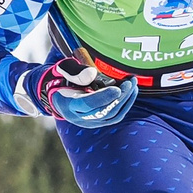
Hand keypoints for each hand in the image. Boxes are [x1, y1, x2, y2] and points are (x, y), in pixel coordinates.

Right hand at [24, 57, 140, 127]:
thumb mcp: (63, 70)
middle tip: (130, 82)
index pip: (87, 104)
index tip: (117, 88)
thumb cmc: (62, 79)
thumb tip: (92, 74)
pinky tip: (132, 92)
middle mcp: (79, 118)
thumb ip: (75, 72)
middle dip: (120, 97)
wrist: (58, 94)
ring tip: (133, 84)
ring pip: (112, 115)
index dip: (103, 97)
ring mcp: (90, 122)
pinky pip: (115, 116)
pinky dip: (125, 104)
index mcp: (68, 105)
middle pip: (103, 111)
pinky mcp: (99, 121)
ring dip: (126, 100)